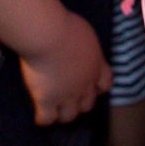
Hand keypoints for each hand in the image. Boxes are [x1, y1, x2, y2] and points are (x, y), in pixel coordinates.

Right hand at [18, 10, 109, 124]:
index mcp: (96, 65)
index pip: (105, 83)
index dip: (98, 87)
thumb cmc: (66, 26)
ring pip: (69, 116)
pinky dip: (43, 119)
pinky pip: (46, 119)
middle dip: (80, 103)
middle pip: (87, 104)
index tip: (91, 85)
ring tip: (54, 109)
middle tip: (69, 98)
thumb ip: (84, 45)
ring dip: (63, 114)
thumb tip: (77, 45)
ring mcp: (66, 96)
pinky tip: (39, 116)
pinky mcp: (47, 101)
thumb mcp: (84, 32)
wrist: (49, 36)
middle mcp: (84, 85)